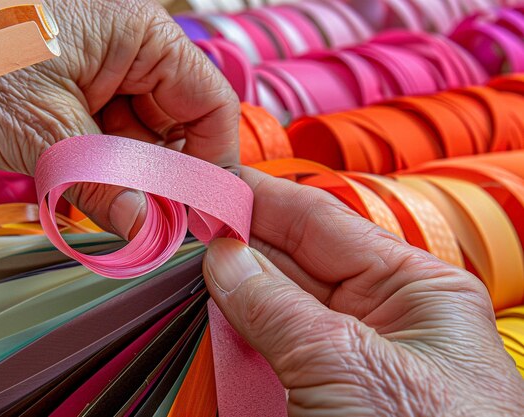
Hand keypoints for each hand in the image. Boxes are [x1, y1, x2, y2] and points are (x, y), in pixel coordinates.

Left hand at [0, 0, 238, 237]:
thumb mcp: (43, 130)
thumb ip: (106, 185)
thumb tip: (151, 231)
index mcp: (140, 33)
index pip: (210, 103)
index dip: (213, 163)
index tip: (204, 215)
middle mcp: (129, 46)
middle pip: (178, 124)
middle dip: (166, 178)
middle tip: (156, 229)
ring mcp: (102, 66)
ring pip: (142, 135)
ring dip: (130, 178)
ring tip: (117, 214)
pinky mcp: (76, 86)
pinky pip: (109, 134)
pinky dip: (104, 168)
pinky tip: (92, 191)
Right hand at [203, 167, 523, 416]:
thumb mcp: (347, 364)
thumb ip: (277, 304)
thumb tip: (225, 256)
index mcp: (416, 289)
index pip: (325, 222)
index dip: (267, 198)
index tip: (217, 183)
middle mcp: (382, 318)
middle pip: (296, 262)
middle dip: (242, 242)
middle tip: (186, 223)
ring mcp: (349, 359)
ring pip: (277, 307)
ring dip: (232, 290)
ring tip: (185, 263)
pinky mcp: (321, 395)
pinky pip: (270, 351)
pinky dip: (237, 336)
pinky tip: (206, 314)